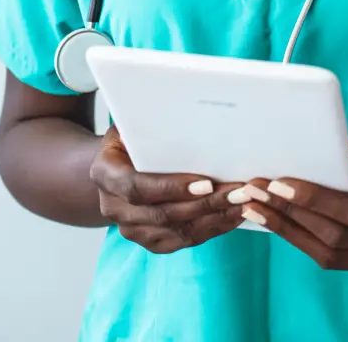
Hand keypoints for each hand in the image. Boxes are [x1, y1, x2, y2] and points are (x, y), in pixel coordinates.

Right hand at [89, 125, 245, 252]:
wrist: (118, 163)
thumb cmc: (132, 135)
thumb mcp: (132, 121)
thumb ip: (147, 121)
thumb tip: (175, 107)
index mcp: (104, 173)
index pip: (137, 188)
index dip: (171, 188)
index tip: (206, 183)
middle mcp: (113, 207)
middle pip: (162, 214)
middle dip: (204, 204)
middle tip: (238, 192)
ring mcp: (130, 229)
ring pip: (177, 232)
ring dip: (213, 219)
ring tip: (242, 204)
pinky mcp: (150, 241)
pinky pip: (183, 241)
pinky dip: (211, 230)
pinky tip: (232, 216)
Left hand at [234, 113, 347, 269]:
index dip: (315, 200)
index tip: (279, 183)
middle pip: (336, 235)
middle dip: (291, 213)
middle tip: (254, 189)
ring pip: (327, 251)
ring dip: (286, 229)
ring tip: (252, 205)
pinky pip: (327, 254)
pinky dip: (296, 237)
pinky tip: (269, 218)